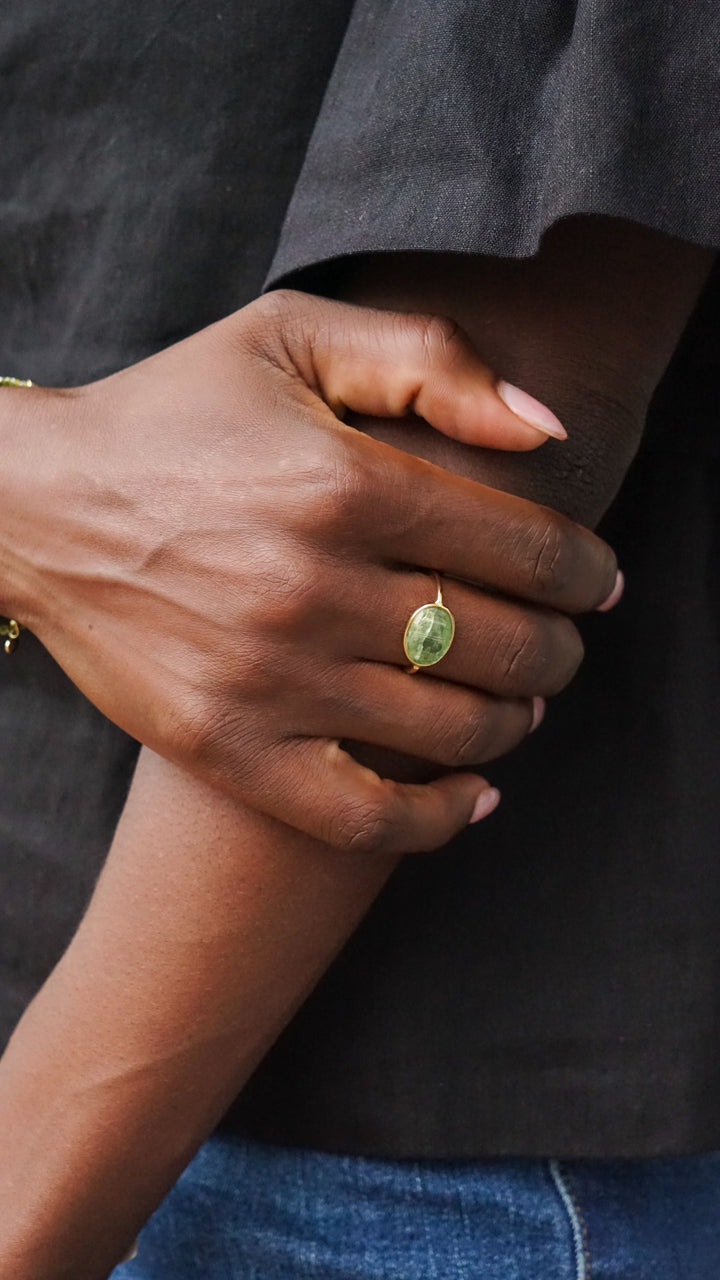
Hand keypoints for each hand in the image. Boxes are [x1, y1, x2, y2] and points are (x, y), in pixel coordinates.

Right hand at [1, 290, 616, 852]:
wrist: (40, 504)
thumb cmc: (173, 413)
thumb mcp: (291, 336)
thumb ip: (431, 359)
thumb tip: (547, 430)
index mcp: (344, 481)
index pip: (524, 546)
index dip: (585, 572)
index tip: (598, 583)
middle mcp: (313, 586)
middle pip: (500, 644)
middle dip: (560, 650)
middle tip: (564, 645)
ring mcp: (268, 678)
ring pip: (448, 732)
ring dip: (515, 724)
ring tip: (522, 705)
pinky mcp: (226, 745)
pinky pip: (360, 815)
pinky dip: (436, 822)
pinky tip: (475, 799)